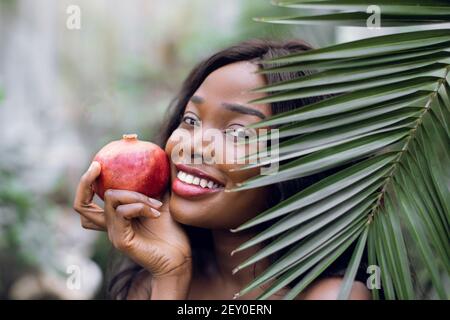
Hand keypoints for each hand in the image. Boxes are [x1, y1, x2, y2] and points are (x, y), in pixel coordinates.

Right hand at [73, 162, 191, 278]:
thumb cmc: (172, 233)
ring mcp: (113, 234)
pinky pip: (123, 212)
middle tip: (98, 166)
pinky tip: (156, 212)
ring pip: (111, 199)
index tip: (98, 163)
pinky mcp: (121, 240)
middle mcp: (110, 226)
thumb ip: (153, 185)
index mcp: (116, 218)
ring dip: (135, 195)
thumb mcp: (160, 202)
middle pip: (81, 204)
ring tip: (156, 203)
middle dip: (85, 182)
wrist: (179, 258)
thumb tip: (157, 160)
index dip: (87, 183)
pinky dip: (139, 206)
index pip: (88, 202)